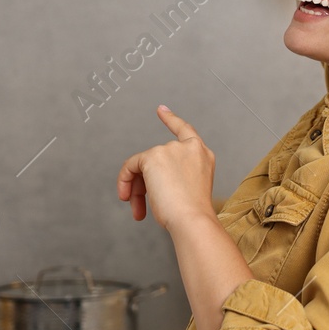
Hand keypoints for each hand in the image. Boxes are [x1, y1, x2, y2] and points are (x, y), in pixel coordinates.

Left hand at [116, 106, 216, 233]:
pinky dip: (125, 181)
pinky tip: (127, 197)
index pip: (186, 130)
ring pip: (143, 165)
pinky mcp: (154, 156)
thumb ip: (174, 177)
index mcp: (203, 155)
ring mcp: (172, 149)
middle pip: (157, 158)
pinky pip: (131, 165)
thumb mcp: (188, 189)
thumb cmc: (192, 213)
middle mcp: (189, 147)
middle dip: (145, 184)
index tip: (161, 110)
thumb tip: (148, 183)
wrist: (193, 219)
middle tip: (140, 208)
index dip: (171, 119)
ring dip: (136, 189)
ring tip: (137, 210)